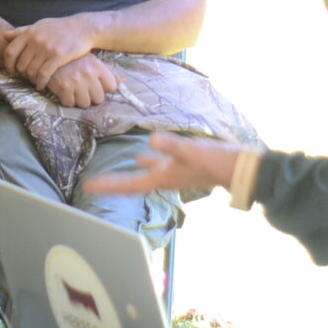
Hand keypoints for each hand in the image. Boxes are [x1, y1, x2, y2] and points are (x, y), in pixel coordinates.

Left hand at [1, 13, 103, 87]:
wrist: (83, 28)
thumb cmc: (60, 28)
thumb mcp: (40, 25)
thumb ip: (22, 31)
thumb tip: (4, 35)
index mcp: (29, 32)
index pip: (10, 51)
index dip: (8, 64)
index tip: (12, 71)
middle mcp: (36, 40)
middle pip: (20, 64)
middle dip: (22, 74)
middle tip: (26, 78)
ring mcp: (46, 48)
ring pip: (31, 71)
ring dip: (31, 79)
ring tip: (34, 81)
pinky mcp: (58, 56)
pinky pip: (43, 74)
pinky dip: (40, 82)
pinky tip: (41, 85)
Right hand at [44, 52, 122, 110]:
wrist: (48, 52)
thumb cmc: (72, 58)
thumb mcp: (91, 60)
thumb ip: (107, 71)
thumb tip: (121, 82)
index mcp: (97, 66)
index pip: (112, 86)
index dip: (104, 88)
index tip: (97, 85)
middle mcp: (88, 74)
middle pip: (99, 98)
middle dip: (92, 96)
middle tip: (83, 89)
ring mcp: (75, 81)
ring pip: (85, 104)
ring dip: (79, 99)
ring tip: (74, 91)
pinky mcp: (62, 87)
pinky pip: (69, 103)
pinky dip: (66, 99)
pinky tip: (64, 91)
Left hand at [80, 132, 237, 199]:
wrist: (237, 168)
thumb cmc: (214, 161)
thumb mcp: (191, 151)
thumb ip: (171, 146)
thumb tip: (151, 140)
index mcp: (162, 179)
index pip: (129, 184)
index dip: (109, 185)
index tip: (89, 187)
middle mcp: (164, 179)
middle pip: (132, 183)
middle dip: (114, 183)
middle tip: (94, 184)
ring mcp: (173, 173)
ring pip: (144, 175)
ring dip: (129, 174)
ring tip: (113, 172)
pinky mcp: (182, 165)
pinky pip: (158, 164)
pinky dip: (148, 160)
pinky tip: (143, 155)